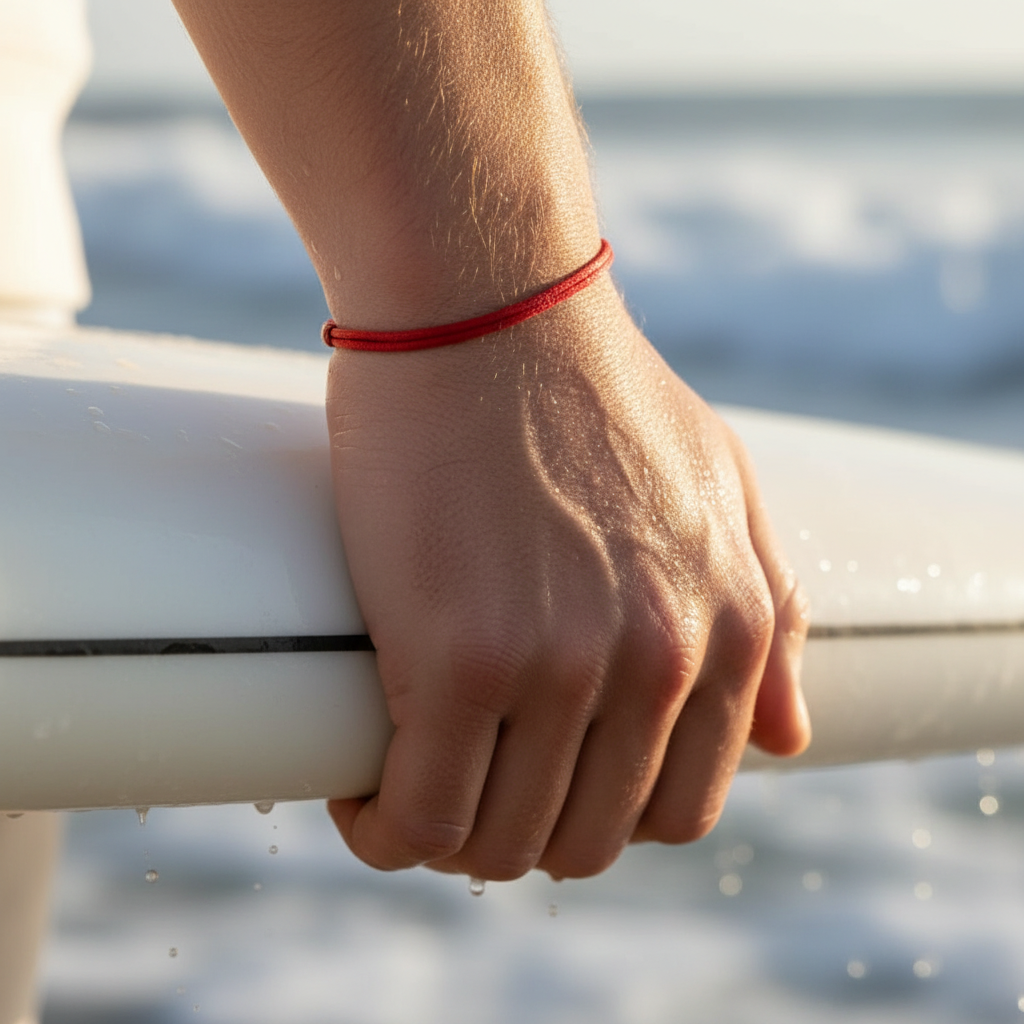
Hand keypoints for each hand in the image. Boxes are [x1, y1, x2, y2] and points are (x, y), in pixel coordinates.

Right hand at [325, 283, 808, 880]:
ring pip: (502, 844)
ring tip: (407, 788)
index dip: (603, 817)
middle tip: (463, 783)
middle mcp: (659, 664)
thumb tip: (789, 739)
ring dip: (448, 839)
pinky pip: (420, 812)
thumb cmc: (592, 385)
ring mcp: (559, 667)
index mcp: (732, 631)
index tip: (540, 784)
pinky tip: (363, 792)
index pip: (680, 812)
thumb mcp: (725, 486)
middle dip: (522, 835)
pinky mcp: (456, 656)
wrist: (486, 300)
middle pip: (588, 841)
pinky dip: (387, 828)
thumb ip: (777, 617)